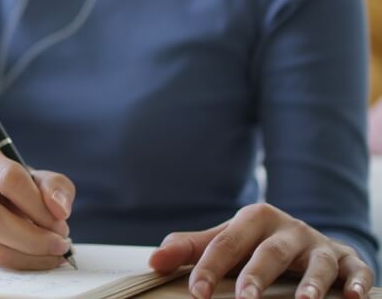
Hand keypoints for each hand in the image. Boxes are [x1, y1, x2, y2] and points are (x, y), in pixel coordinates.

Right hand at [0, 142, 74, 269]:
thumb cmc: (8, 180)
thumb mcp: (33, 173)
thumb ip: (54, 186)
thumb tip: (60, 211)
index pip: (7, 179)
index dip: (38, 204)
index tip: (61, 220)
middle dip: (33, 238)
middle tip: (61, 243)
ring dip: (30, 257)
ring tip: (54, 253)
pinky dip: (21, 264)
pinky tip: (38, 257)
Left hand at [149, 203, 373, 298]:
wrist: (305, 241)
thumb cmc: (257, 244)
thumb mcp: (226, 241)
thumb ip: (191, 249)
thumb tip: (153, 262)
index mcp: (253, 220)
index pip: (226, 244)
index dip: (210, 267)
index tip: (197, 292)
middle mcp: (288, 229)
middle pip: (270, 251)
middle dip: (257, 274)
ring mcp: (319, 245)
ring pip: (316, 262)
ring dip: (312, 283)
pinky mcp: (347, 260)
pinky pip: (356, 270)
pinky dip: (357, 282)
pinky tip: (352, 297)